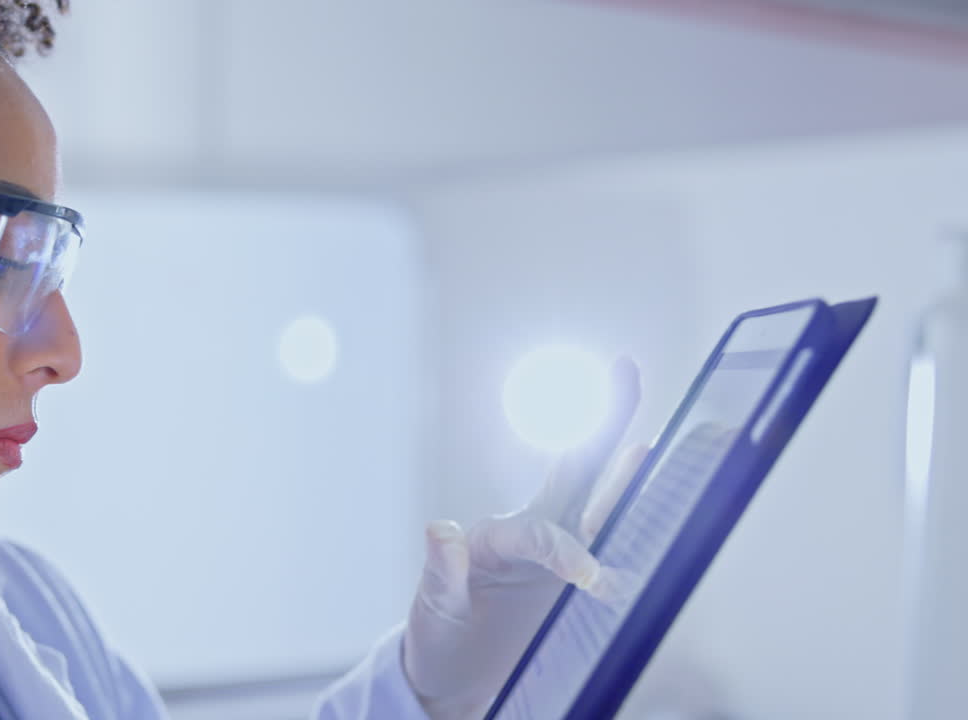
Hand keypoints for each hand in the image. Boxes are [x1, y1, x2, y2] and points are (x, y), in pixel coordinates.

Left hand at [401, 357, 647, 719]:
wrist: (451, 680)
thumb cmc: (437, 640)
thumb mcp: (432, 611)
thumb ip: (441, 573)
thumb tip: (439, 528)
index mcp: (491, 538)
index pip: (538, 533)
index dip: (567, 551)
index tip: (594, 580)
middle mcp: (527, 534)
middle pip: (572, 473)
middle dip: (602, 423)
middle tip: (625, 370)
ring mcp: (554, 554)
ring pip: (598, 502)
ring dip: (626, 470)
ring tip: (656, 436)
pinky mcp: (572, 580)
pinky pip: (609, 544)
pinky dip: (634, 520)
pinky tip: (658, 495)